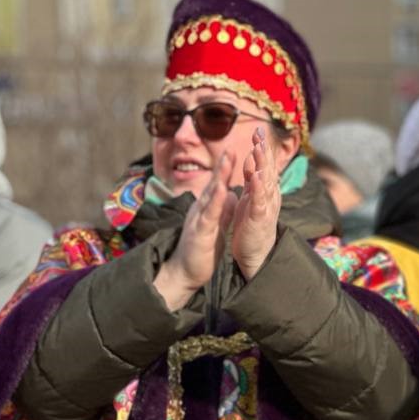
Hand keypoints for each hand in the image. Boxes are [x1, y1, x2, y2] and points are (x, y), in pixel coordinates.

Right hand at [154, 153, 234, 310]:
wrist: (184, 272)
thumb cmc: (201, 250)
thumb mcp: (215, 226)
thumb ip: (221, 209)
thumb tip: (230, 194)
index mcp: (206, 209)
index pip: (217, 185)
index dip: (225, 169)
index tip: (234, 152)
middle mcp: (200, 210)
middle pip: (212, 184)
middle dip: (222, 166)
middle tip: (230, 147)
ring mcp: (198, 220)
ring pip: (209, 195)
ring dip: (218, 177)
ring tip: (227, 160)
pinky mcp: (200, 233)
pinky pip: (208, 215)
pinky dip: (215, 202)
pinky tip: (222, 190)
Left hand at [232, 127, 281, 280]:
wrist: (256, 253)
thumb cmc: (252, 226)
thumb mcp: (251, 198)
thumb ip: (252, 180)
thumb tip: (253, 161)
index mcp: (264, 189)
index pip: (264, 164)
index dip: (262, 147)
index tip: (258, 129)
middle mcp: (268, 195)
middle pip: (267, 168)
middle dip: (264, 150)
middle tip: (260, 132)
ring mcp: (265, 206)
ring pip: (265, 181)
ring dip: (262, 164)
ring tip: (258, 148)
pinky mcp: (259, 219)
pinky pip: (259, 201)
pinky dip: (258, 188)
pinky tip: (255, 177)